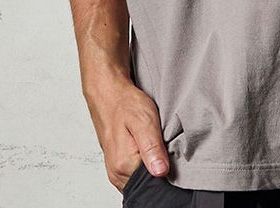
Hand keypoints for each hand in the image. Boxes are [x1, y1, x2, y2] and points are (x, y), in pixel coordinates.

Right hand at [83, 72, 170, 192]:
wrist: (109, 93)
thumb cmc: (125, 103)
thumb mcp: (144, 120)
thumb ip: (152, 148)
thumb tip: (161, 172)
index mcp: (124, 165)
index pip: (153, 185)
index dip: (166, 173)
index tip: (171, 157)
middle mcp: (117, 173)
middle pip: (147, 184)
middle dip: (159, 171)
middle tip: (163, 147)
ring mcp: (116, 171)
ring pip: (141, 179)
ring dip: (152, 166)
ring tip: (155, 145)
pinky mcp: (117, 165)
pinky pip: (135, 173)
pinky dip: (144, 164)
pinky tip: (148, 148)